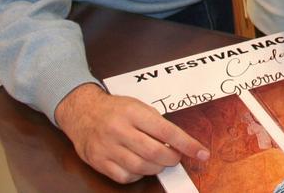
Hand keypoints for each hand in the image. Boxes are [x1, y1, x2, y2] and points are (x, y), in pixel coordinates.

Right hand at [54, 82, 208, 183]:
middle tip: (175, 157)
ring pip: (141, 167)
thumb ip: (156, 124)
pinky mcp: (98, 161)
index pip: (167, 131)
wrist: (82, 111)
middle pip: (155, 153)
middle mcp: (119, 130)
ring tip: (159, 161)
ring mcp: (107, 147)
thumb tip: (179, 143)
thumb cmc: (115, 109)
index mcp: (133, 113)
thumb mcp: (138, 106)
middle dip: (172, 158)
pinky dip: (138, 175)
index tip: (202, 153)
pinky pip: (125, 176)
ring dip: (157, 167)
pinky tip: (140, 166)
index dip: (188, 144)